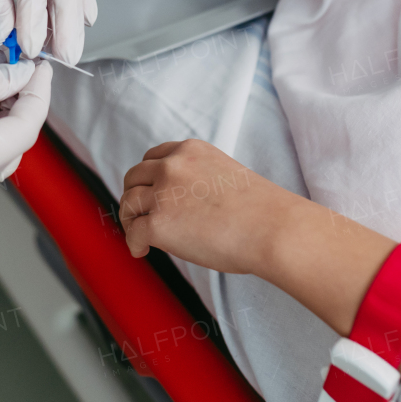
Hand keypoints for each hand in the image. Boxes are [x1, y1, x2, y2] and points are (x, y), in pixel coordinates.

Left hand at [120, 139, 299, 273]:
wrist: (272, 229)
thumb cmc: (261, 210)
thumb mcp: (225, 173)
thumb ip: (198, 178)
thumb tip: (183, 201)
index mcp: (190, 151)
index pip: (153, 157)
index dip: (146, 177)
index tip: (148, 190)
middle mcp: (172, 166)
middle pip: (134, 177)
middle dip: (133, 196)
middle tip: (137, 214)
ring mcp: (162, 194)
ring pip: (128, 203)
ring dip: (130, 220)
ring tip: (139, 234)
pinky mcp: (158, 224)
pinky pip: (133, 233)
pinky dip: (134, 244)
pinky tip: (142, 251)